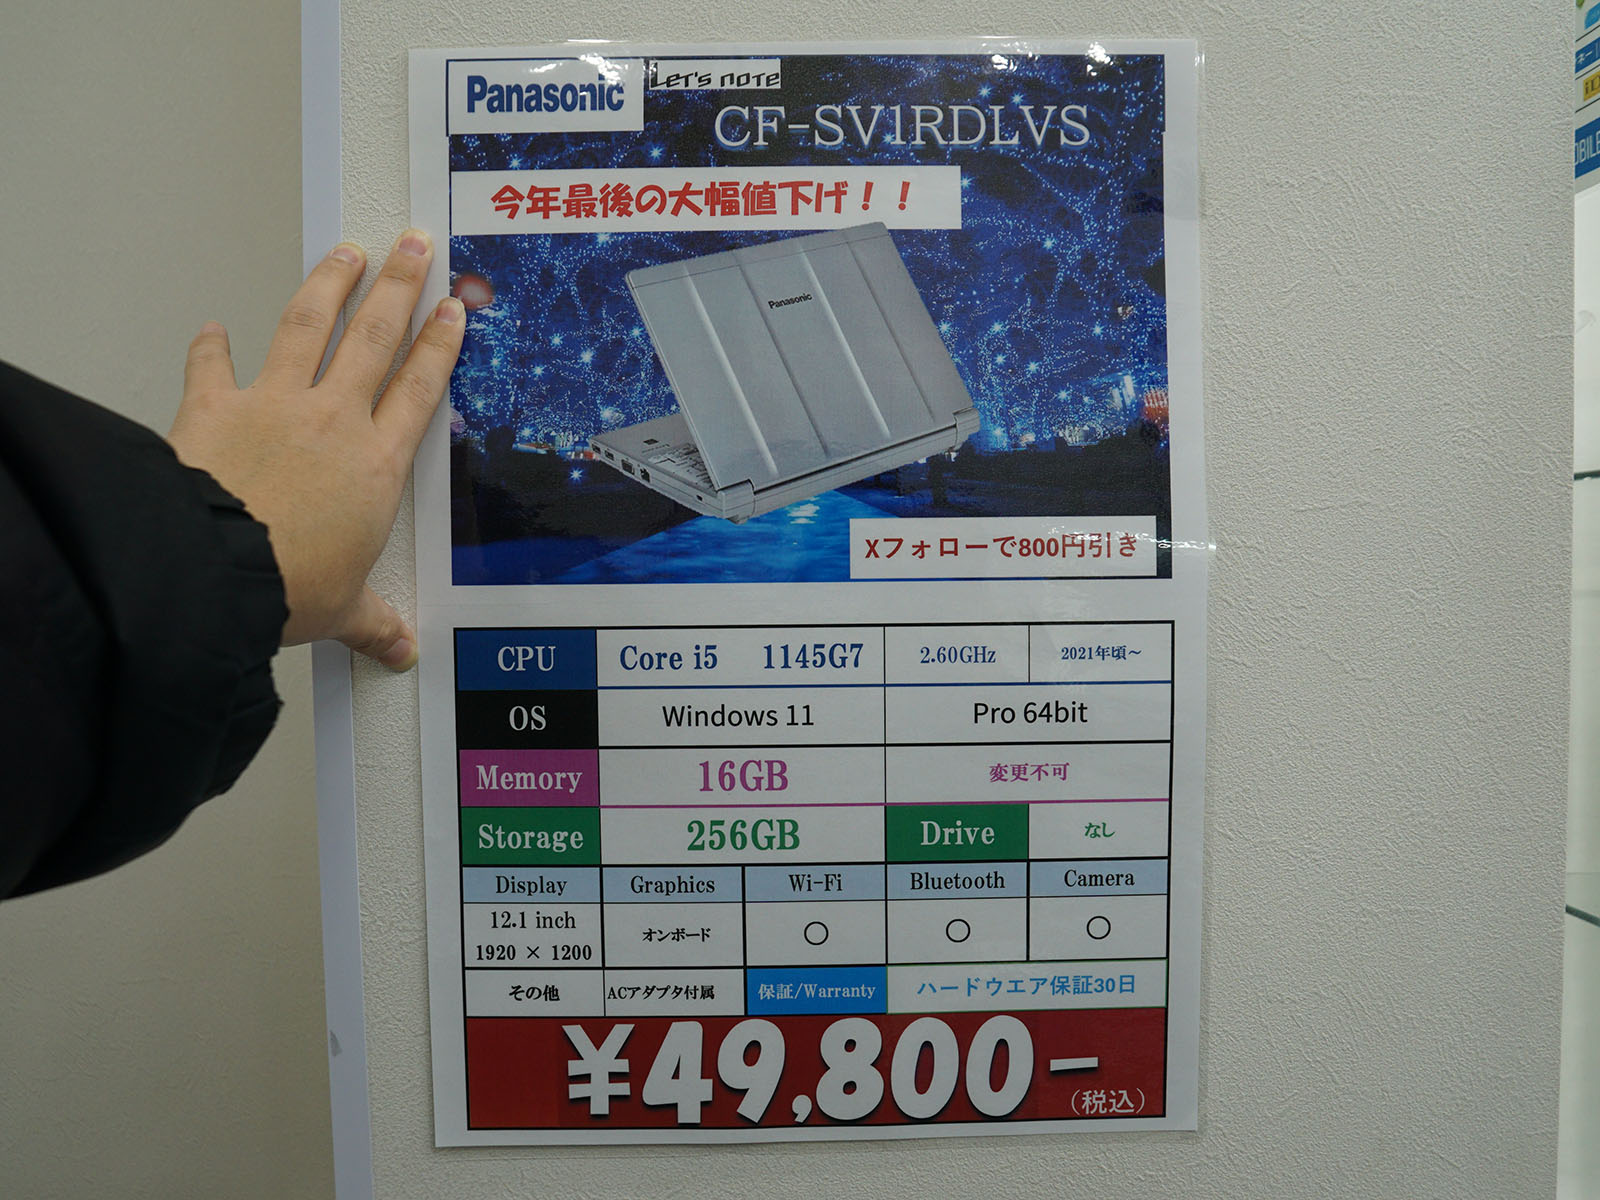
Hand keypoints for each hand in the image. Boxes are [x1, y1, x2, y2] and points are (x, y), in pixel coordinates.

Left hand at [167, 230, 464, 669]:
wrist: (217, 571)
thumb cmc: (286, 586)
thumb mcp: (343, 609)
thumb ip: (373, 621)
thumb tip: (398, 648)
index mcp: (377, 465)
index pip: (420, 388)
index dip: (439, 345)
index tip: (452, 311)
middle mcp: (333, 420)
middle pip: (375, 336)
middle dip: (399, 285)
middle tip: (412, 247)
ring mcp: (274, 404)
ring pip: (309, 323)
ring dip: (330, 281)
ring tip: (346, 250)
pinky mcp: (216, 406)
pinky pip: (214, 364)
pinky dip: (212, 344)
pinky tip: (214, 326)